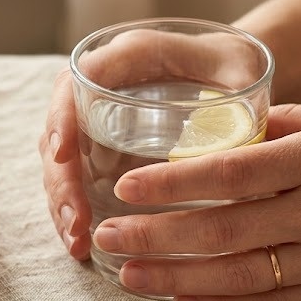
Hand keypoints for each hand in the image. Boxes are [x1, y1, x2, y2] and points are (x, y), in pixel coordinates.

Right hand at [39, 28, 265, 260]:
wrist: (227, 70)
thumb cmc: (234, 66)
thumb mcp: (240, 68)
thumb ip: (237, 92)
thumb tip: (230, 138)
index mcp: (128, 55)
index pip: (76, 82)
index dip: (62, 118)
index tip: (61, 154)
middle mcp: (101, 86)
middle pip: (61, 130)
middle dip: (62, 179)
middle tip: (76, 221)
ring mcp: (95, 119)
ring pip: (62, 160)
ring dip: (63, 202)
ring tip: (78, 243)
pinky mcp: (100, 147)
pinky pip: (76, 178)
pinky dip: (75, 210)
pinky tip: (82, 244)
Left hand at [95, 103, 300, 300]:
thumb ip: (287, 125)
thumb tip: (221, 130)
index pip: (232, 171)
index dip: (174, 184)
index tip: (128, 188)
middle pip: (224, 229)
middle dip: (156, 235)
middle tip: (108, 237)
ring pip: (240, 274)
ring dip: (176, 277)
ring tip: (129, 275)